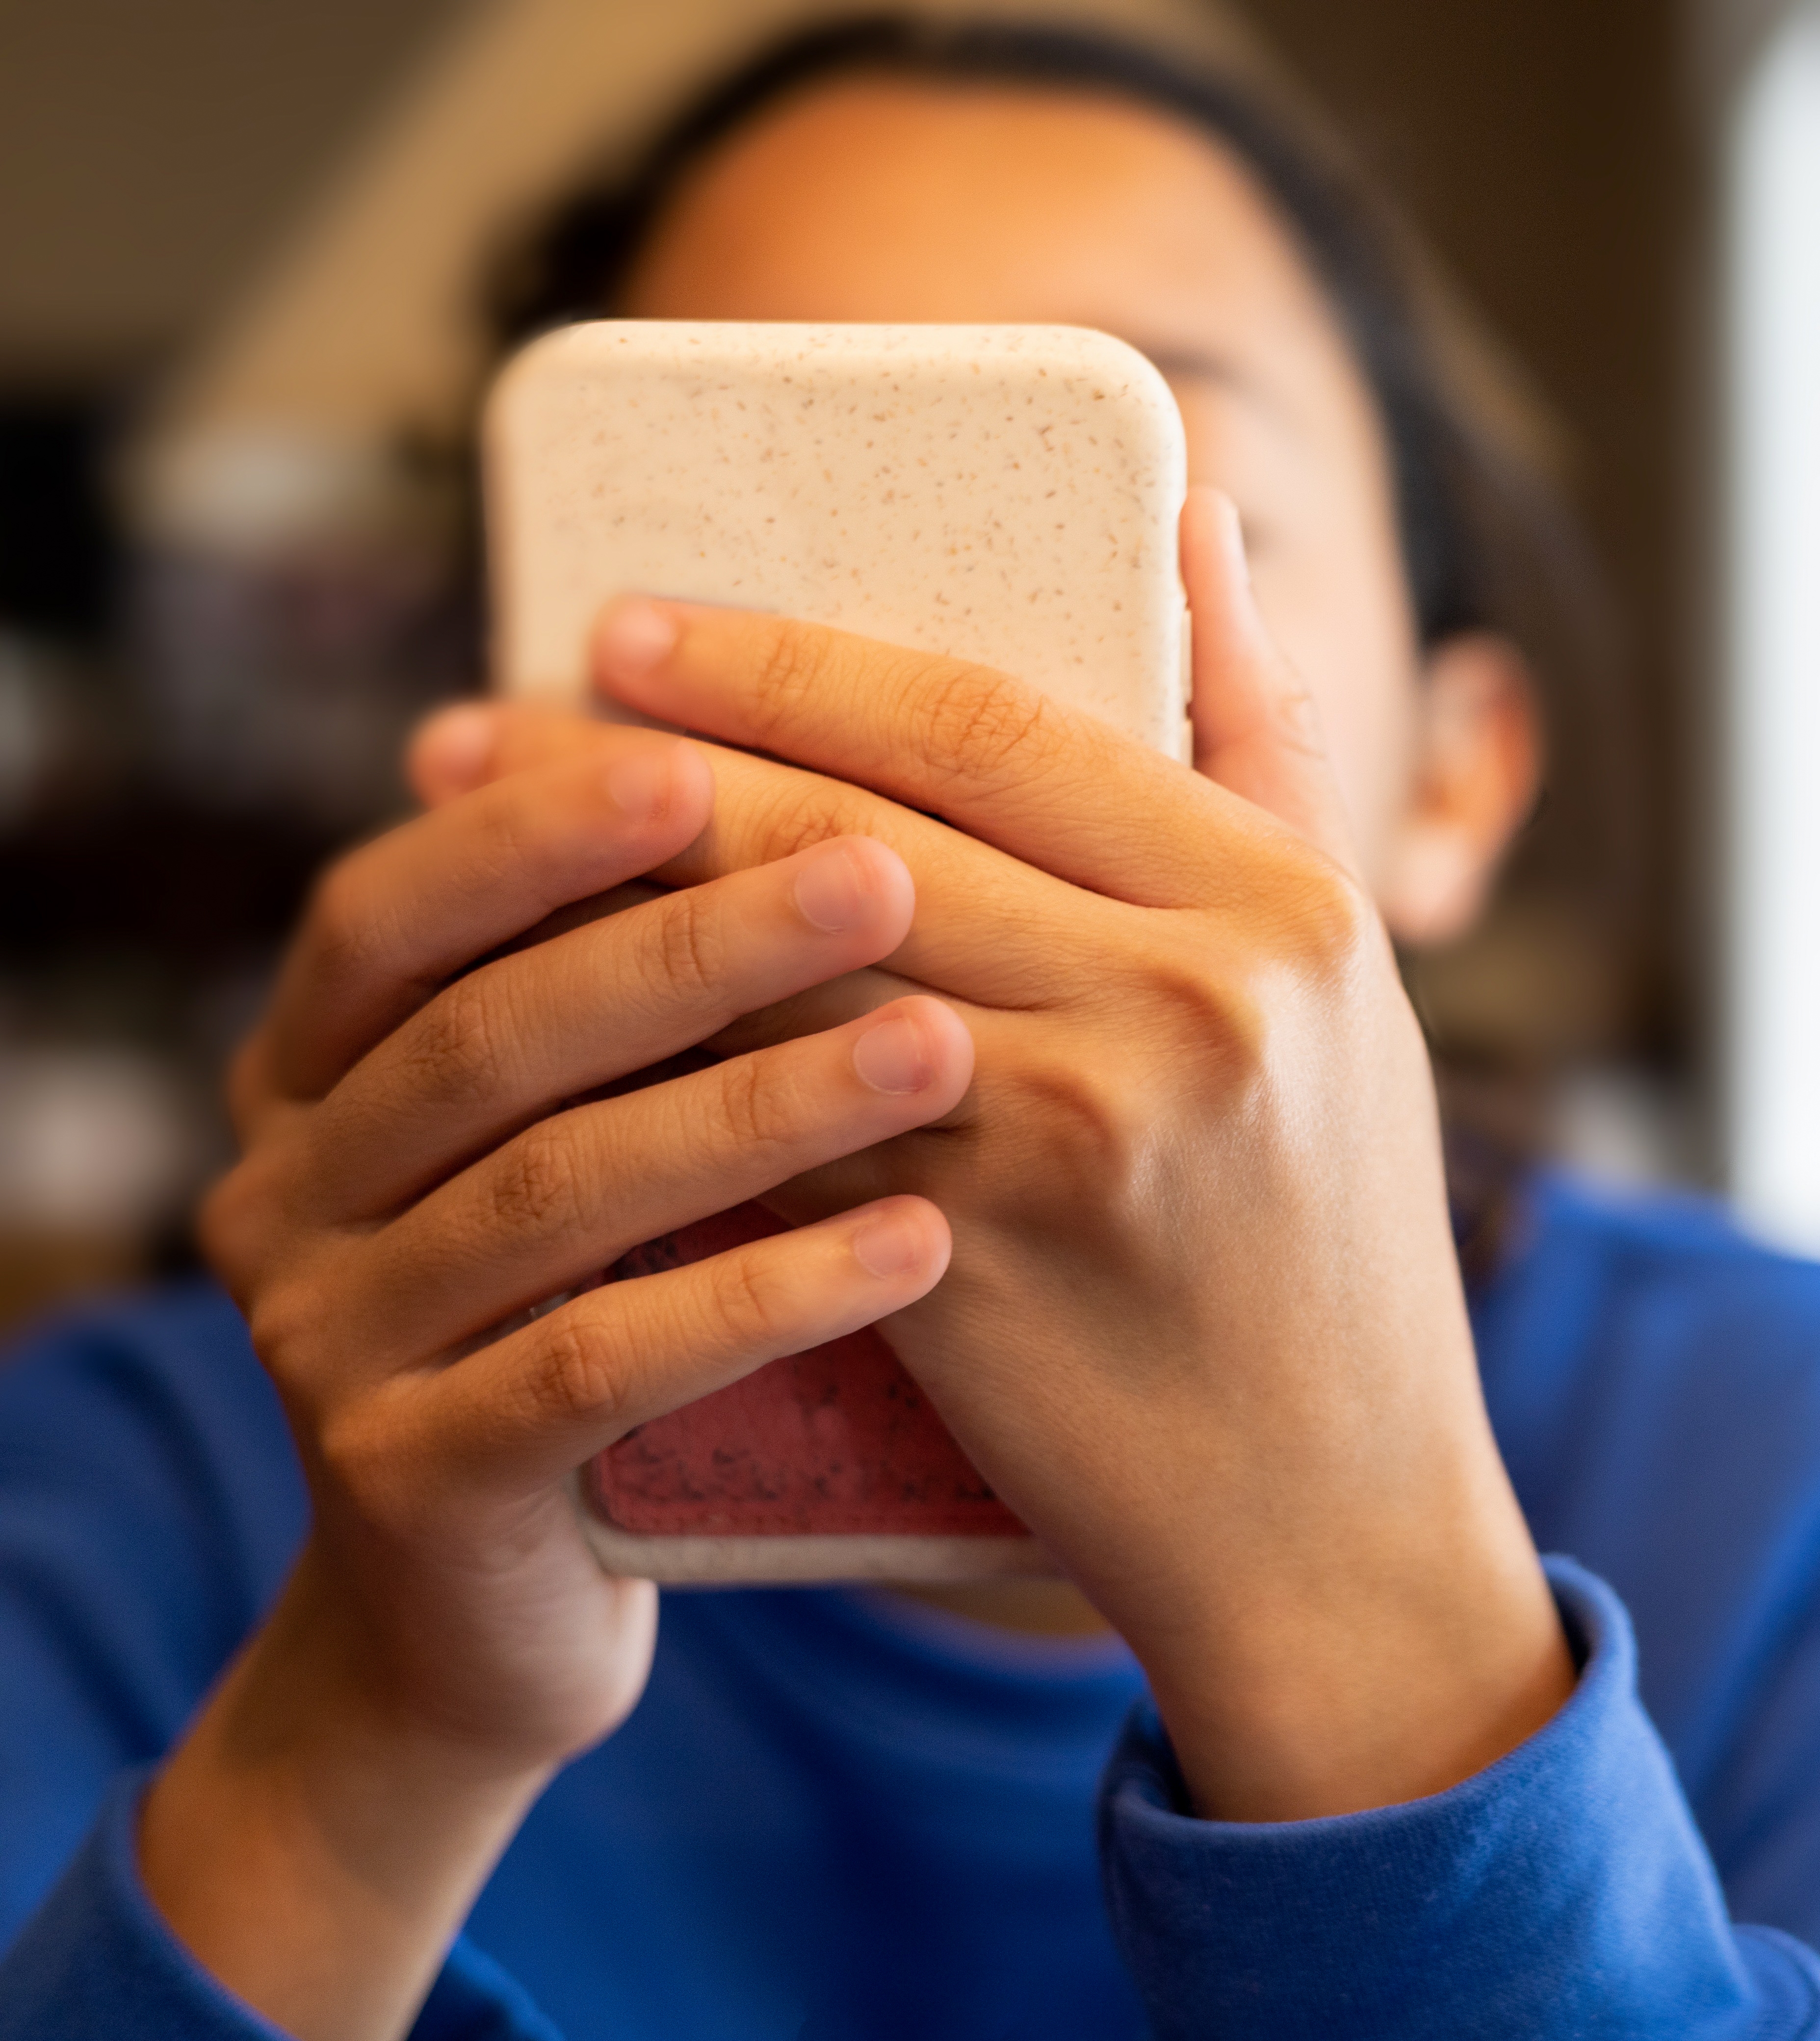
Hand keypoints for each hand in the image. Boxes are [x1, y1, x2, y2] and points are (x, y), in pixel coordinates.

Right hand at [143, 733, 974, 2040]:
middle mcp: (282, 1192)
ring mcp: (326, 1345)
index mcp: (310, 1073)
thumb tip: (811, 796)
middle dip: (691, 948)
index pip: (395, 910)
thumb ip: (616, 1001)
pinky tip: (917, 1242)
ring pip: (555, 1192)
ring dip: (760, 1110)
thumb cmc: (585, 1316)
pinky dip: (762, 1294)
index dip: (533, 833)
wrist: (485, 1621)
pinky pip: (598, 1366)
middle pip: (493, 1037)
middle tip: (879, 878)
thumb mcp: (568, 1141)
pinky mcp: (409, 1483)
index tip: (704, 761)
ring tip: (941, 1051)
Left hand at [449, 492, 1572, 1823]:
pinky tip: (552, 1031)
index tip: (636, 625)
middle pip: (862, 826)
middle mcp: (1188, 1001)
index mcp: (1281, 903)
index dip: (793, 664)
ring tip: (476, 853)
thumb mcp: (1349, 973)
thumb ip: (1267, 742)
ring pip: (791, 972)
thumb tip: (1195, 521)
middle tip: (485, 723)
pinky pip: (780, 1130)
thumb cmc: (1336, 1228)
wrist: (1336, 1517)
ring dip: (612, 904)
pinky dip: (661, 1067)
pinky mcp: (979, 1267)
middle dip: (650, 762)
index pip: (995, 723)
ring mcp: (1080, 1138)